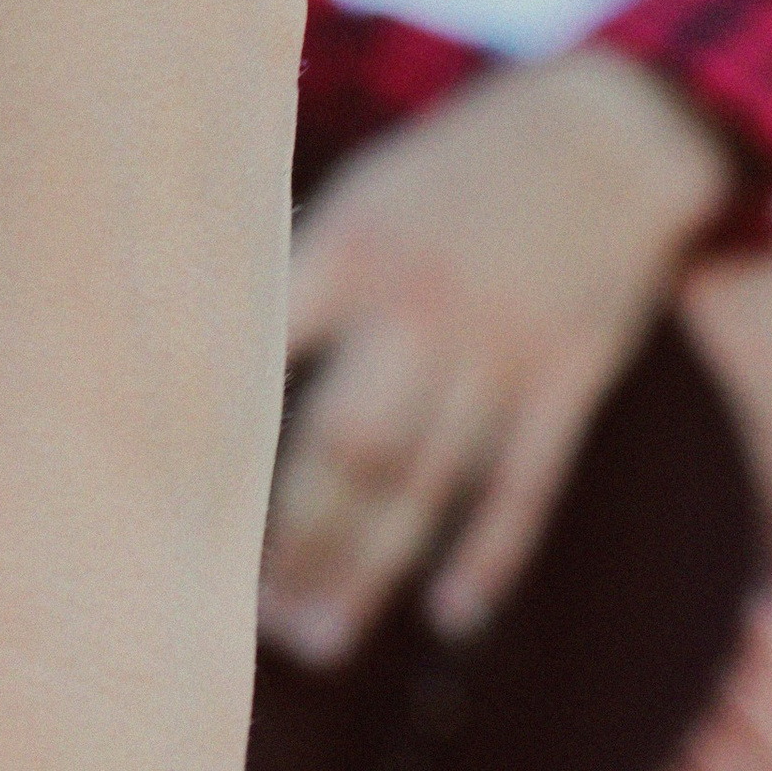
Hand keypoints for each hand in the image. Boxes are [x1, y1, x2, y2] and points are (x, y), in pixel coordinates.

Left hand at [261, 44, 730, 661]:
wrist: (612, 130)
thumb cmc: (460, 164)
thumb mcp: (371, 185)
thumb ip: (304, 265)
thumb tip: (201, 339)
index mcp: (357, 247)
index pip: (267, 349)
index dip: (213, 428)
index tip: (159, 504)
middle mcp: (424, 306)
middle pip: (349, 445)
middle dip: (294, 539)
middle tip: (238, 621)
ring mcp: (503, 349)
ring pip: (427, 481)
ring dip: (368, 569)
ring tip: (316, 640)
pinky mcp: (570, 377)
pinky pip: (526, 483)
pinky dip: (490, 554)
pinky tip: (452, 614)